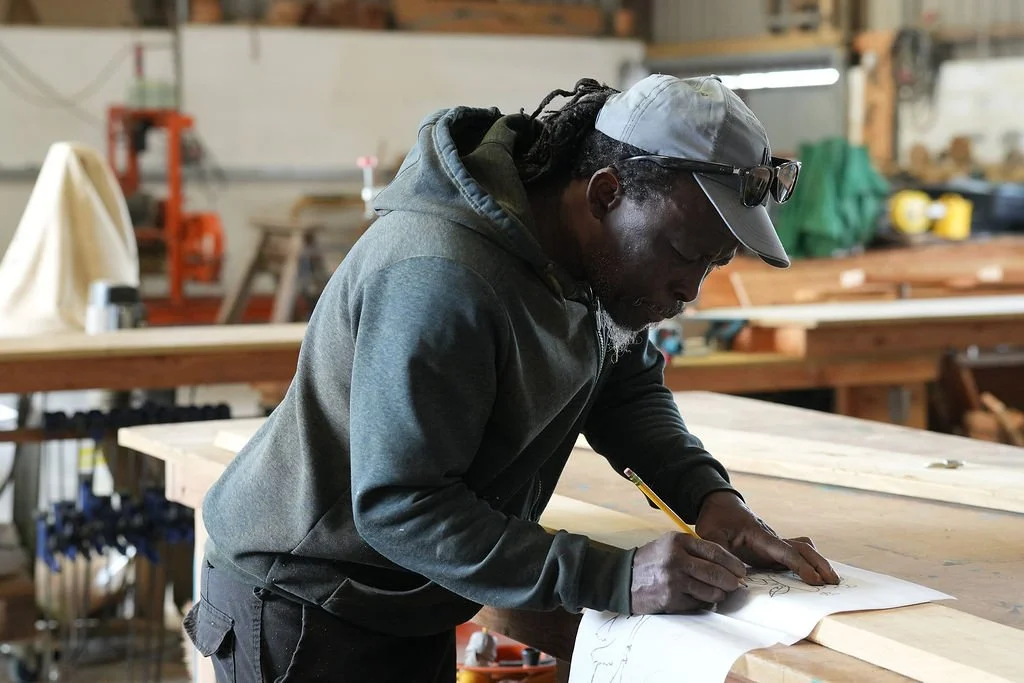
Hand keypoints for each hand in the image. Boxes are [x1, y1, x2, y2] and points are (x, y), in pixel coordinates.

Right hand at [630, 532, 747, 613]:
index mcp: (678, 542)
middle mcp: (676, 559)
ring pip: (710, 591)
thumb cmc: (652, 560)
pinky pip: (698, 603)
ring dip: (719, 595)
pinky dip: (704, 602)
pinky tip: (702, 598)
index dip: (732, 563)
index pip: (715, 552)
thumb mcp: (670, 545)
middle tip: (736, 585)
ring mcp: (673, 580)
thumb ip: (695, 550)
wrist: (624, 578)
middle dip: (731, 581)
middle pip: (716, 573)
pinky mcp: (671, 599)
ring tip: (720, 593)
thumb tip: (727, 565)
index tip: (741, 570)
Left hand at [695, 491, 840, 585]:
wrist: (721, 505)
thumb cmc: (716, 519)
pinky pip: (796, 553)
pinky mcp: (773, 548)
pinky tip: (817, 573)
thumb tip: (732, 574)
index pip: (784, 551)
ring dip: (818, 562)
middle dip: (819, 564)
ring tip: (831, 580)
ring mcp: (774, 542)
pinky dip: (809, 561)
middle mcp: (772, 538)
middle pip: (802, 549)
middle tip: (833, 582)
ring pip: (802, 550)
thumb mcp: (710, 534)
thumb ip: (719, 552)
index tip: (814, 579)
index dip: (800, 566)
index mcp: (759, 535)